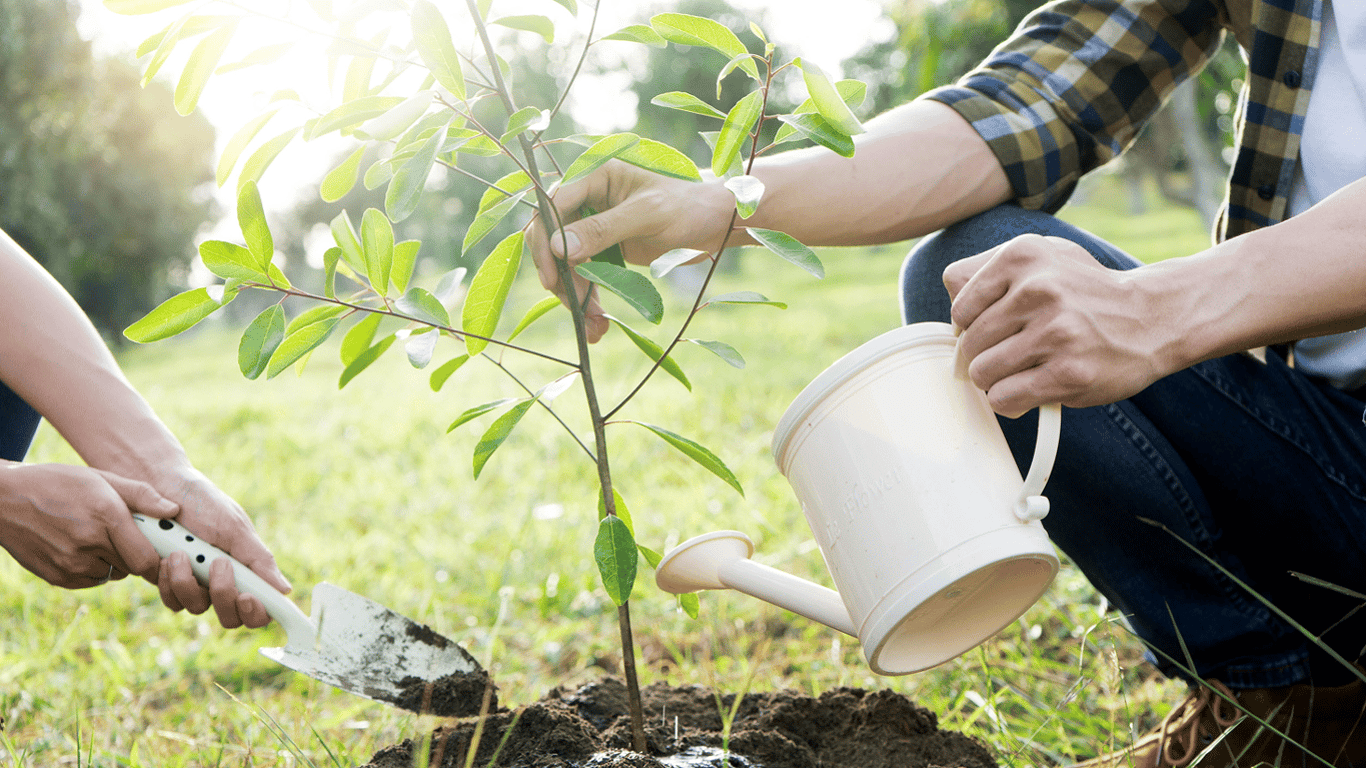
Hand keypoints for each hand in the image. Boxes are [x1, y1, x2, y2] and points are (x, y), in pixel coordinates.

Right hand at [0, 462, 174, 587]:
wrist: (4, 499)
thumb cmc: (59, 483)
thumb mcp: (102, 478)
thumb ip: (142, 495)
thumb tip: (174, 511)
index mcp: (105, 517)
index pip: (146, 559)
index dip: (158, 558)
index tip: (161, 550)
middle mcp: (88, 544)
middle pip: (132, 567)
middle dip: (136, 554)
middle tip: (126, 536)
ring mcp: (70, 564)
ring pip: (112, 574)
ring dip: (114, 561)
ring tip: (98, 537)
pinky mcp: (57, 577)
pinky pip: (91, 580)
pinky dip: (94, 569)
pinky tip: (81, 547)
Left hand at [141, 463, 289, 629]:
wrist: (162, 487)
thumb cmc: (205, 503)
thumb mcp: (236, 528)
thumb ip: (259, 560)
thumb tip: (286, 591)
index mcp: (247, 571)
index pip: (260, 608)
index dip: (257, 612)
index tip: (248, 596)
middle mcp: (223, 583)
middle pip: (231, 618)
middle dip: (223, 595)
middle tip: (218, 564)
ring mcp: (196, 585)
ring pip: (197, 608)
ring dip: (188, 583)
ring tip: (181, 552)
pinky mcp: (168, 584)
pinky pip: (172, 601)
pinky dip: (168, 582)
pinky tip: (167, 557)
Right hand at [529, 160, 736, 341]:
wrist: (717, 222)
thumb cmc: (689, 206)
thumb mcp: (647, 215)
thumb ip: (602, 229)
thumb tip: (559, 248)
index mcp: (593, 176)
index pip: (551, 208)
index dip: (546, 243)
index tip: (552, 278)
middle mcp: (588, 197)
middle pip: (553, 239)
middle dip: (562, 276)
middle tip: (577, 309)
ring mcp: (594, 224)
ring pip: (566, 263)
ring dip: (575, 295)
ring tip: (595, 326)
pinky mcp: (604, 247)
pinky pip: (584, 274)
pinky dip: (589, 298)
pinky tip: (598, 323)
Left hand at [944, 234, 1173, 417]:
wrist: (1152, 317)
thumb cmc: (1085, 291)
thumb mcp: (1042, 257)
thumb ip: (986, 268)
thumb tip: (950, 299)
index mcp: (1023, 256)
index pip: (959, 307)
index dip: (971, 326)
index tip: (998, 328)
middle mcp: (1038, 290)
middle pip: (968, 344)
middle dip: (984, 356)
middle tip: (1016, 352)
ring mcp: (1055, 332)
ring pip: (982, 373)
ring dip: (997, 380)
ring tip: (1026, 368)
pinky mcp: (1068, 373)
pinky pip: (1004, 398)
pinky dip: (1010, 400)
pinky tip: (1033, 387)